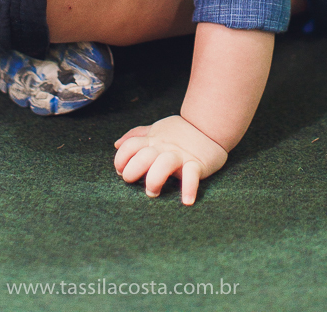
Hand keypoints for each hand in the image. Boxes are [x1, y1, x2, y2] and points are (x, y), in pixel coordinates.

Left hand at [113, 114, 228, 205]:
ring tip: (153, 192)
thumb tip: (116, 144)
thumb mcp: (156, 130)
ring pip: (164, 164)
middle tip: (134, 182)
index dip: (121, 159)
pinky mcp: (197, 163)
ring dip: (154, 179)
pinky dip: (189, 188)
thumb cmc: (180, 132)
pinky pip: (192, 174)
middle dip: (133, 171)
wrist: (209, 126)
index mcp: (153, 140)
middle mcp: (164, 147)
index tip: (121, 171)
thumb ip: (137, 136)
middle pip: (143, 156)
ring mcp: (180, 155)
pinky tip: (186, 201)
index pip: (130, 146)